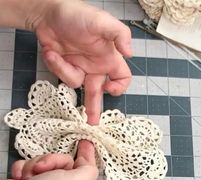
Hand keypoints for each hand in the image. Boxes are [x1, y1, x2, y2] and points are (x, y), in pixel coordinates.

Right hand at [0, 141, 97, 179]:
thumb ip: (89, 168)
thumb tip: (90, 156)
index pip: (86, 165)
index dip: (86, 152)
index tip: (84, 139)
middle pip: (63, 159)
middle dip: (51, 161)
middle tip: (42, 169)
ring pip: (44, 160)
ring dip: (34, 165)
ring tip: (29, 178)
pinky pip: (28, 163)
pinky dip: (23, 168)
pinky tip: (20, 179)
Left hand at [34, 0, 131, 123]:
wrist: (48, 13)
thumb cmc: (78, 14)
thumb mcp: (102, 21)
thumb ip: (119, 35)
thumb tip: (131, 53)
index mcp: (109, 58)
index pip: (122, 78)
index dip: (119, 87)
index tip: (108, 89)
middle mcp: (96, 67)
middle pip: (98, 93)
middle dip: (94, 109)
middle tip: (91, 124)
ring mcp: (80, 69)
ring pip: (75, 84)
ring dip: (63, 71)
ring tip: (54, 53)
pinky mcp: (65, 69)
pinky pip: (61, 76)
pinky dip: (55, 65)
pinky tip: (51, 51)